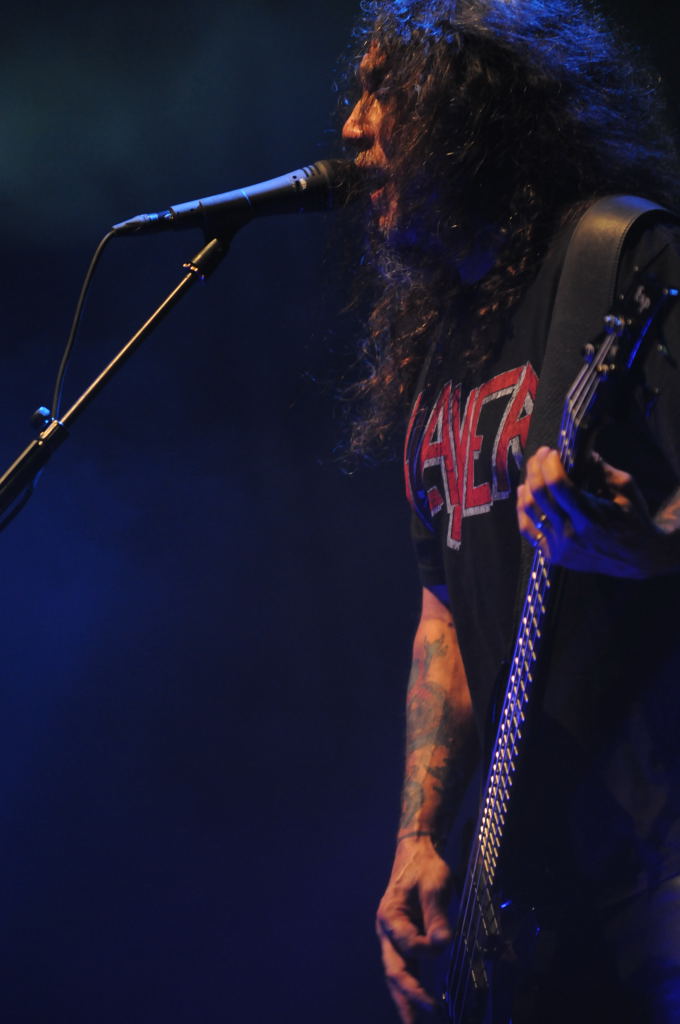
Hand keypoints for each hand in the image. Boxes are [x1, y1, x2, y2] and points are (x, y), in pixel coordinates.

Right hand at [376, 836, 451, 1022]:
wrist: (416, 856)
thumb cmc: (424, 869)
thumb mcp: (434, 885)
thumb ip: (437, 915)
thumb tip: (443, 944)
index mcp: (390, 916)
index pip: (407, 943)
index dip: (426, 947)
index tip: (444, 942)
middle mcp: (387, 933)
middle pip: (394, 970)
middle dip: (407, 997)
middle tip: (420, 1020)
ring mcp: (393, 941)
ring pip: (397, 976)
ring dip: (406, 1002)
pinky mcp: (404, 944)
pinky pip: (406, 971)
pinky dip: (410, 992)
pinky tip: (418, 1008)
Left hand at [516, 447, 668, 576]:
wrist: (638, 557)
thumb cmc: (634, 518)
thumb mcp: (625, 488)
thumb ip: (600, 469)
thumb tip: (578, 451)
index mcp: (591, 517)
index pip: (557, 485)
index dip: (549, 464)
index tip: (551, 451)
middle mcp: (571, 534)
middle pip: (539, 495)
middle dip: (536, 468)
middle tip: (540, 455)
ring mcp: (559, 547)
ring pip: (529, 510)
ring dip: (527, 485)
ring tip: (533, 470)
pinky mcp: (553, 555)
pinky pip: (528, 529)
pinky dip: (523, 508)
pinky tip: (525, 492)